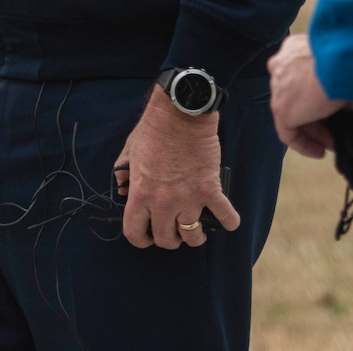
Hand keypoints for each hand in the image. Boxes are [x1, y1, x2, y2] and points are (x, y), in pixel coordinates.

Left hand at [116, 86, 239, 248]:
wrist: (181, 113)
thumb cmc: (153, 130)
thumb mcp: (129, 151)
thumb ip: (123, 175)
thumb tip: (123, 192)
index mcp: (140, 193)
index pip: (135, 233)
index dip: (140, 239)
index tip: (147, 236)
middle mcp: (164, 202)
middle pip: (166, 240)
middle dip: (169, 239)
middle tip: (172, 229)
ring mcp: (189, 198)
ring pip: (193, 235)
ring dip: (195, 235)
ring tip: (195, 226)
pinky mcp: (211, 190)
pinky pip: (225, 217)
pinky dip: (228, 221)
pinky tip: (225, 219)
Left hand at [268, 33, 346, 158]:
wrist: (337, 61)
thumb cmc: (344, 58)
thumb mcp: (340, 69)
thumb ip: (337, 85)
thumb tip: (347, 104)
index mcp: (293, 49)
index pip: (300, 77)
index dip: (317, 97)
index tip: (332, 110)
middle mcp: (280, 66)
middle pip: (295, 97)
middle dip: (316, 116)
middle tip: (333, 132)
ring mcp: (278, 87)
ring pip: (292, 114)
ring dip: (312, 131)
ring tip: (331, 144)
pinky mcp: (280, 108)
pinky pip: (288, 131)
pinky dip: (303, 144)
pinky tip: (319, 151)